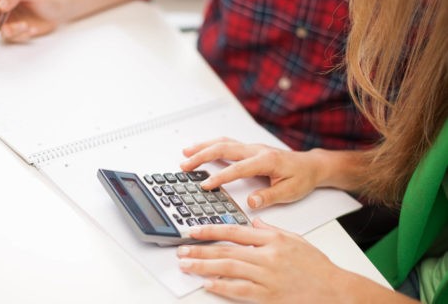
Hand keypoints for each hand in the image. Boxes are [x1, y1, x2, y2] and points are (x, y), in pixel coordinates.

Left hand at [177, 219, 348, 302]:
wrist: (336, 291)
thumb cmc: (317, 267)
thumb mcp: (295, 240)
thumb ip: (271, 230)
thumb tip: (253, 222)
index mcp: (273, 240)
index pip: (234, 231)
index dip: (211, 230)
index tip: (194, 230)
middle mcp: (268, 256)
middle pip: (227, 250)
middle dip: (200, 249)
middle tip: (182, 249)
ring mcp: (268, 277)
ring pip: (229, 268)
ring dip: (204, 266)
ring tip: (187, 265)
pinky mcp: (269, 296)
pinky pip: (240, 290)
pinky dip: (222, 287)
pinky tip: (208, 284)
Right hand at [180, 137, 323, 208]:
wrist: (311, 165)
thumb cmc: (302, 177)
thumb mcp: (290, 191)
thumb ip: (269, 196)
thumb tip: (251, 202)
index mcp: (266, 160)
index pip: (238, 168)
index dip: (220, 177)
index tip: (205, 185)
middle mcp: (256, 150)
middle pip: (224, 148)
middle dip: (202, 156)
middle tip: (185, 166)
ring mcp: (252, 148)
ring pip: (223, 143)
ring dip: (203, 147)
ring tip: (186, 153)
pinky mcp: (249, 149)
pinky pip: (227, 143)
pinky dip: (211, 145)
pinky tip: (201, 149)